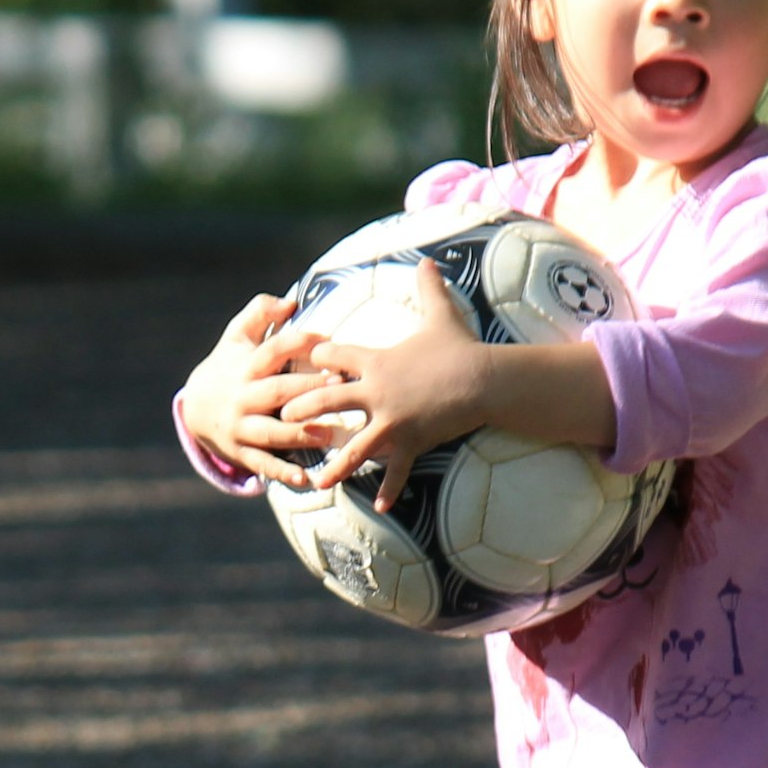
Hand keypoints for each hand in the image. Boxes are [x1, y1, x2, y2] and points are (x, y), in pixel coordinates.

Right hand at [177, 292, 329, 486]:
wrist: (194, 407)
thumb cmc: (229, 365)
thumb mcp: (236, 336)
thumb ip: (259, 312)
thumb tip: (290, 301)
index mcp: (245, 366)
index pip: (274, 350)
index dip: (301, 342)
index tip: (329, 341)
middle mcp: (242, 396)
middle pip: (277, 391)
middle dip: (308, 388)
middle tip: (340, 385)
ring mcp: (240, 427)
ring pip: (271, 431)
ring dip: (300, 434)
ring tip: (331, 435)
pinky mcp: (241, 453)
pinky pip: (263, 465)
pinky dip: (283, 473)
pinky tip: (305, 480)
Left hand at [281, 262, 491, 509]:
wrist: (484, 379)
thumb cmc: (460, 347)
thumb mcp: (442, 314)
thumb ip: (430, 287)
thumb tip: (429, 259)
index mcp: (376, 362)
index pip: (333, 356)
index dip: (318, 357)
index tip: (306, 362)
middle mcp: (376, 393)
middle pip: (327, 401)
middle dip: (302, 409)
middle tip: (283, 418)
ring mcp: (392, 421)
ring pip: (354, 447)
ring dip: (334, 465)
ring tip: (317, 481)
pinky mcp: (412, 441)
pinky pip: (398, 470)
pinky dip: (392, 490)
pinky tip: (383, 508)